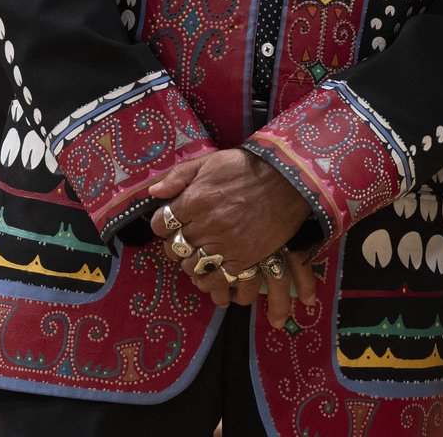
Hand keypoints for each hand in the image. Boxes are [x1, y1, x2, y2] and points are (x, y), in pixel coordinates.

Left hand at [149, 148, 313, 321]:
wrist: (288, 179)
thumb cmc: (247, 167)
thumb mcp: (211, 160)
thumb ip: (179, 175)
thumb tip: (154, 192)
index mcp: (194, 199)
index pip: (160, 224)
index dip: (163, 224)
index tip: (173, 222)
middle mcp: (205, 225)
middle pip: (174, 247)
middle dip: (176, 244)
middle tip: (188, 238)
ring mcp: (224, 244)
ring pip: (191, 267)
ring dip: (191, 263)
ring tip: (200, 256)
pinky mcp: (243, 258)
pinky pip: (216, 279)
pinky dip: (210, 281)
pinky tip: (212, 276)